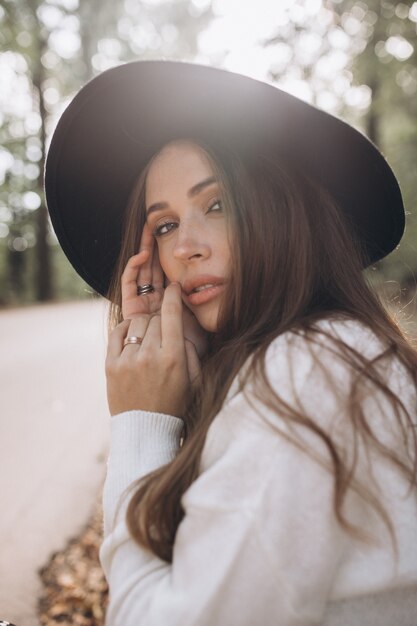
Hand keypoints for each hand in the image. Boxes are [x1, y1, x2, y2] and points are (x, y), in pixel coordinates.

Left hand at [106, 283, 199, 416]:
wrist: (145, 430)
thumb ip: (190, 351)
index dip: (173, 296)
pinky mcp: (110, 366)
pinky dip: (125, 330)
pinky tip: (132, 338)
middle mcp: (149, 356)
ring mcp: (127, 361)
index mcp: (173, 358)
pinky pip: (117, 333)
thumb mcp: (194, 380)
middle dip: (161, 320)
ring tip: (148, 340)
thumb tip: (180, 328)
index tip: (173, 287)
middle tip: (164, 331)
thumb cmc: (175, 404)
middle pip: (155, 318)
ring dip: (144, 327)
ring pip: (136, 324)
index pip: (172, 315)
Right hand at [121, 223, 207, 357]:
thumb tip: (210, 286)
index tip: (173, 238)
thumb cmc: (187, 359)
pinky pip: (129, 287)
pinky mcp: (130, 312)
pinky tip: (142, 254)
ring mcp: (141, 310)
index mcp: (168, 308)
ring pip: (141, 274)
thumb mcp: (198, 328)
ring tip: (149, 231)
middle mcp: (153, 307)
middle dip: (153, 248)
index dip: (168, 257)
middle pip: (152, 271)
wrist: (166, 388)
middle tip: (154, 225)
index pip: (166, 277)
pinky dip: (133, 269)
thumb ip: (198, 310)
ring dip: (144, 252)